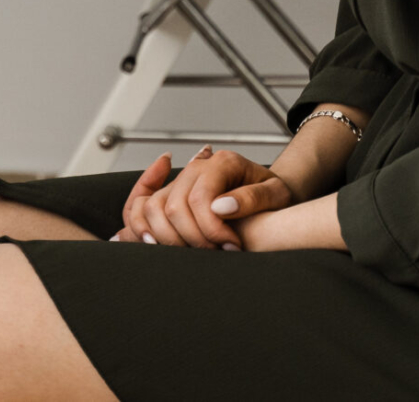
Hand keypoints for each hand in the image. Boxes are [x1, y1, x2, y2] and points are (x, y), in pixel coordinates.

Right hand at [117, 148, 294, 249]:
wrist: (269, 190)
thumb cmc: (275, 193)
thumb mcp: (276, 194)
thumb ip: (252, 198)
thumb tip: (221, 208)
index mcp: (222, 163)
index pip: (200, 198)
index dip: (212, 229)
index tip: (232, 247)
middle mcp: (197, 167)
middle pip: (175, 206)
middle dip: (194, 238)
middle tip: (218, 254)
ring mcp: (182, 180)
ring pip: (154, 208)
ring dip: (169, 237)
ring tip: (194, 253)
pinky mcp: (173, 193)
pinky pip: (142, 207)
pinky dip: (142, 225)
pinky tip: (155, 242)